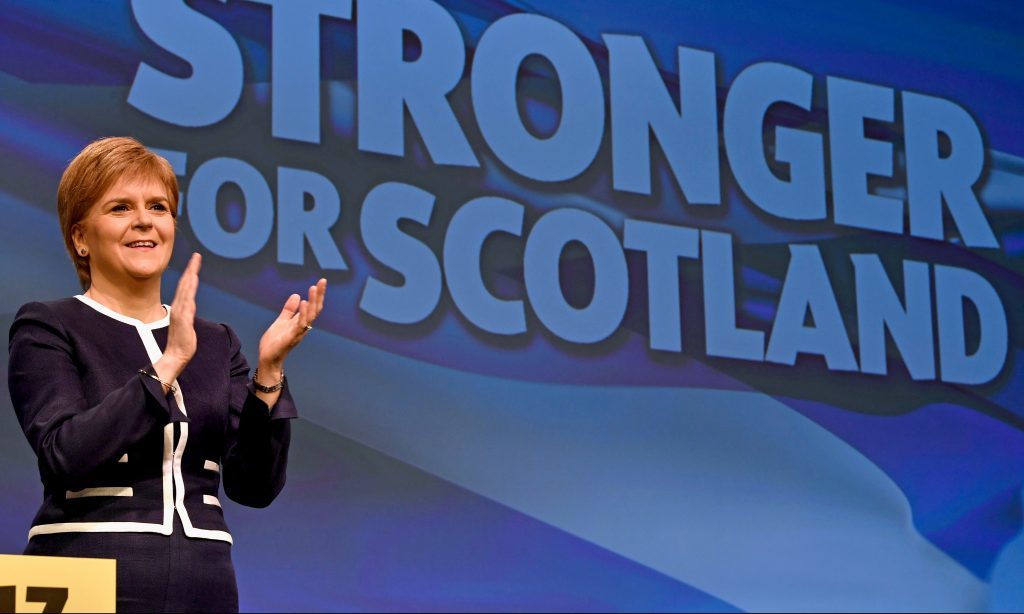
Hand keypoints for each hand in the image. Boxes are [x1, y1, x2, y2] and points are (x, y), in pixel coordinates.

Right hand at [154, 252, 200, 385]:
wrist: (176, 355)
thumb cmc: (182, 341)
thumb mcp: (186, 323)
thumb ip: (188, 313)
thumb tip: (190, 306)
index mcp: (180, 307)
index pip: (186, 286)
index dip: (190, 273)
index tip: (195, 261)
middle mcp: (179, 307)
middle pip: (185, 285)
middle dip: (191, 269)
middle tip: (197, 256)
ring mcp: (181, 313)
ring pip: (186, 291)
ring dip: (190, 278)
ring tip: (194, 265)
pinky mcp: (183, 321)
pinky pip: (187, 304)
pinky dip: (189, 294)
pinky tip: (192, 285)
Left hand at [257, 278, 326, 373]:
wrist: (267, 358)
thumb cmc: (275, 342)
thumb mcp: (281, 321)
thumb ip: (289, 310)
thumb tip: (296, 295)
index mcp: (301, 322)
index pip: (313, 306)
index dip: (318, 295)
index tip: (321, 282)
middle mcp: (303, 327)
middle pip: (315, 309)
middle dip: (319, 295)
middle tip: (323, 281)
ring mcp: (298, 332)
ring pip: (310, 315)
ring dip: (312, 301)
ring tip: (313, 288)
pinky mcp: (291, 337)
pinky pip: (300, 324)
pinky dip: (302, 313)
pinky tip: (303, 302)